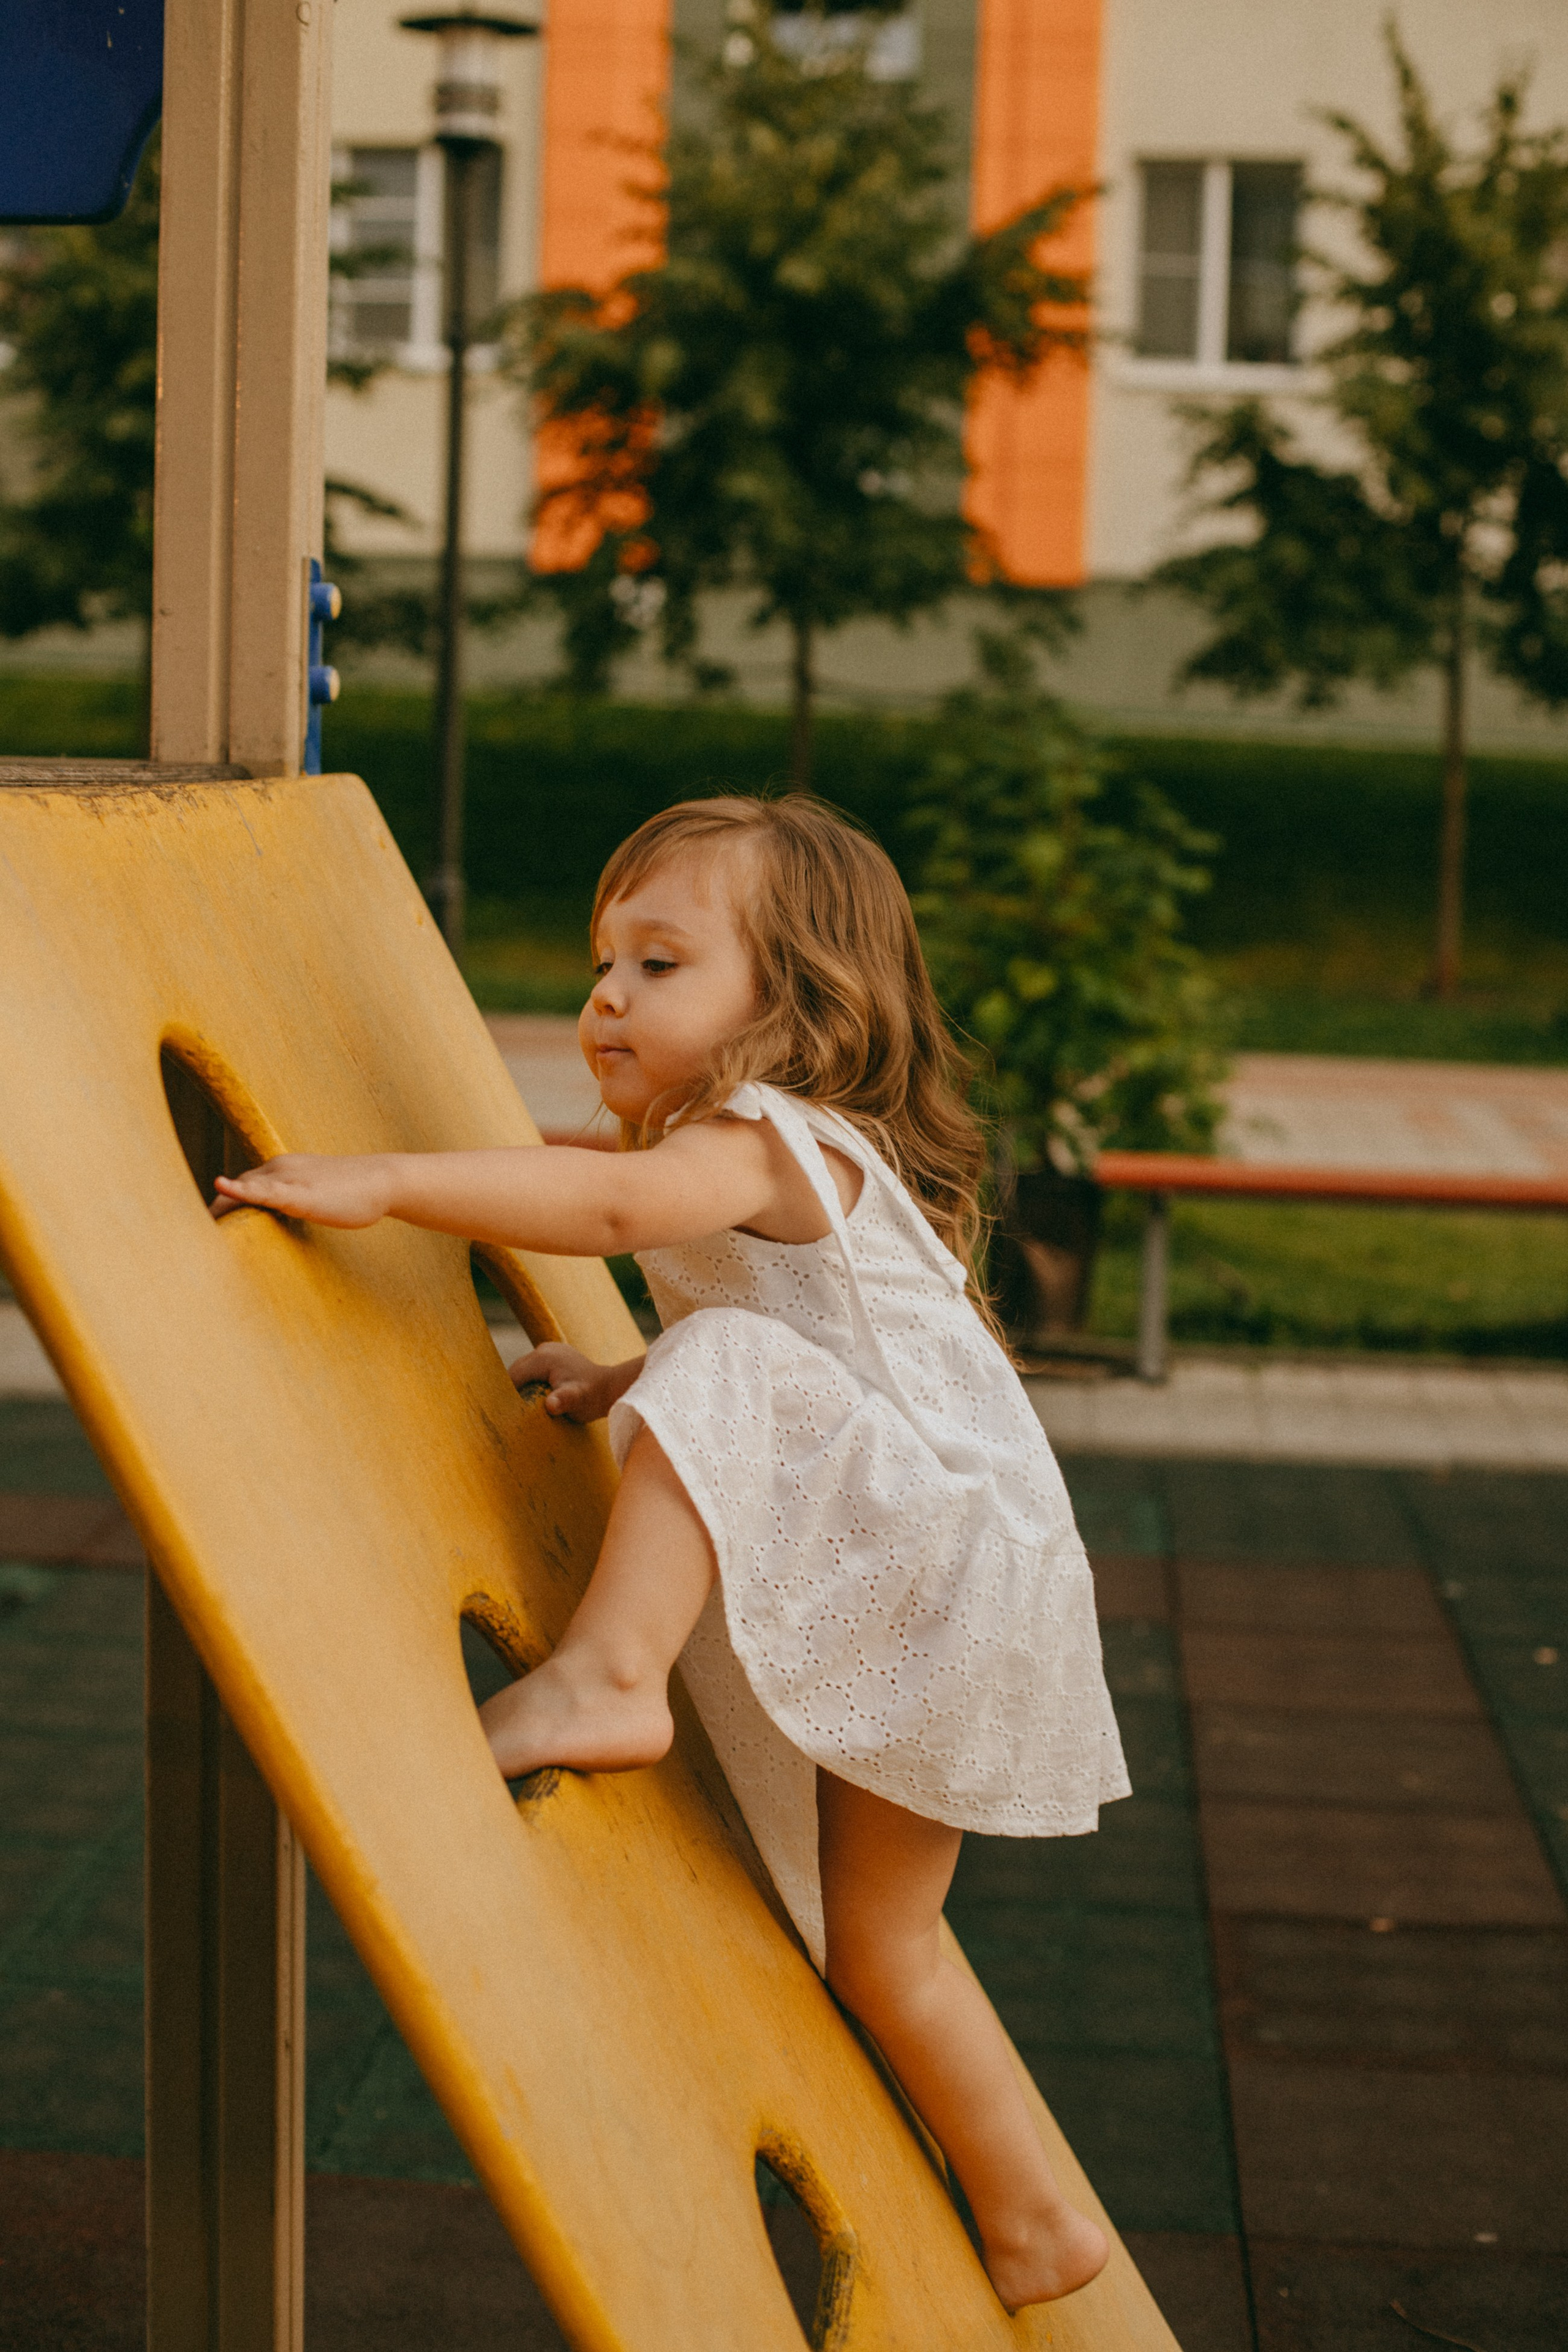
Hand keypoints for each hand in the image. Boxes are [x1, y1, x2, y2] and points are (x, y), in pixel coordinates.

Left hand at [211, 1153, 395, 1228]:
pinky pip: (264, 1191)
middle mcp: (277, 1169)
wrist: (384, 1180)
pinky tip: (222, 1187)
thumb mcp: (314, 1196)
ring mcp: (288, 1179)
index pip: (241, 1187)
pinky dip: (241, 1191)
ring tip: (193, 1229)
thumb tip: (276, 1223)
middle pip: (234, 1190)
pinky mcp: (300, 1193)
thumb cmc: (353, 1192)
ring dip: (218, 1209)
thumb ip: (291, 1204)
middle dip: (212, 1212)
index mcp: (279, 1170)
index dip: (220, 1209)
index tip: (201, 1229)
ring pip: (243, 1190)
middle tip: (184, 1238)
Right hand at [507, 1342, 615, 1421]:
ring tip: (522, 1405)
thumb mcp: (575, 1401)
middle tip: (511, 1411)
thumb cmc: (591, 1397)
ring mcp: (550, 1350)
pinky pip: (534, 1368)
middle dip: (513, 1389)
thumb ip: (562, 1401)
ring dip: (522, 1385)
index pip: (514, 1376)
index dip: (507, 1394)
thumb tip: (551, 1406)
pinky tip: (535, 1395)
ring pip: (525, 1370)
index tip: (505, 1412)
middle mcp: (544, 1349)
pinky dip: (532, 1381)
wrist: (609, 1388)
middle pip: (517, 1371)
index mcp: (543, 1357)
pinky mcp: (555, 1355)